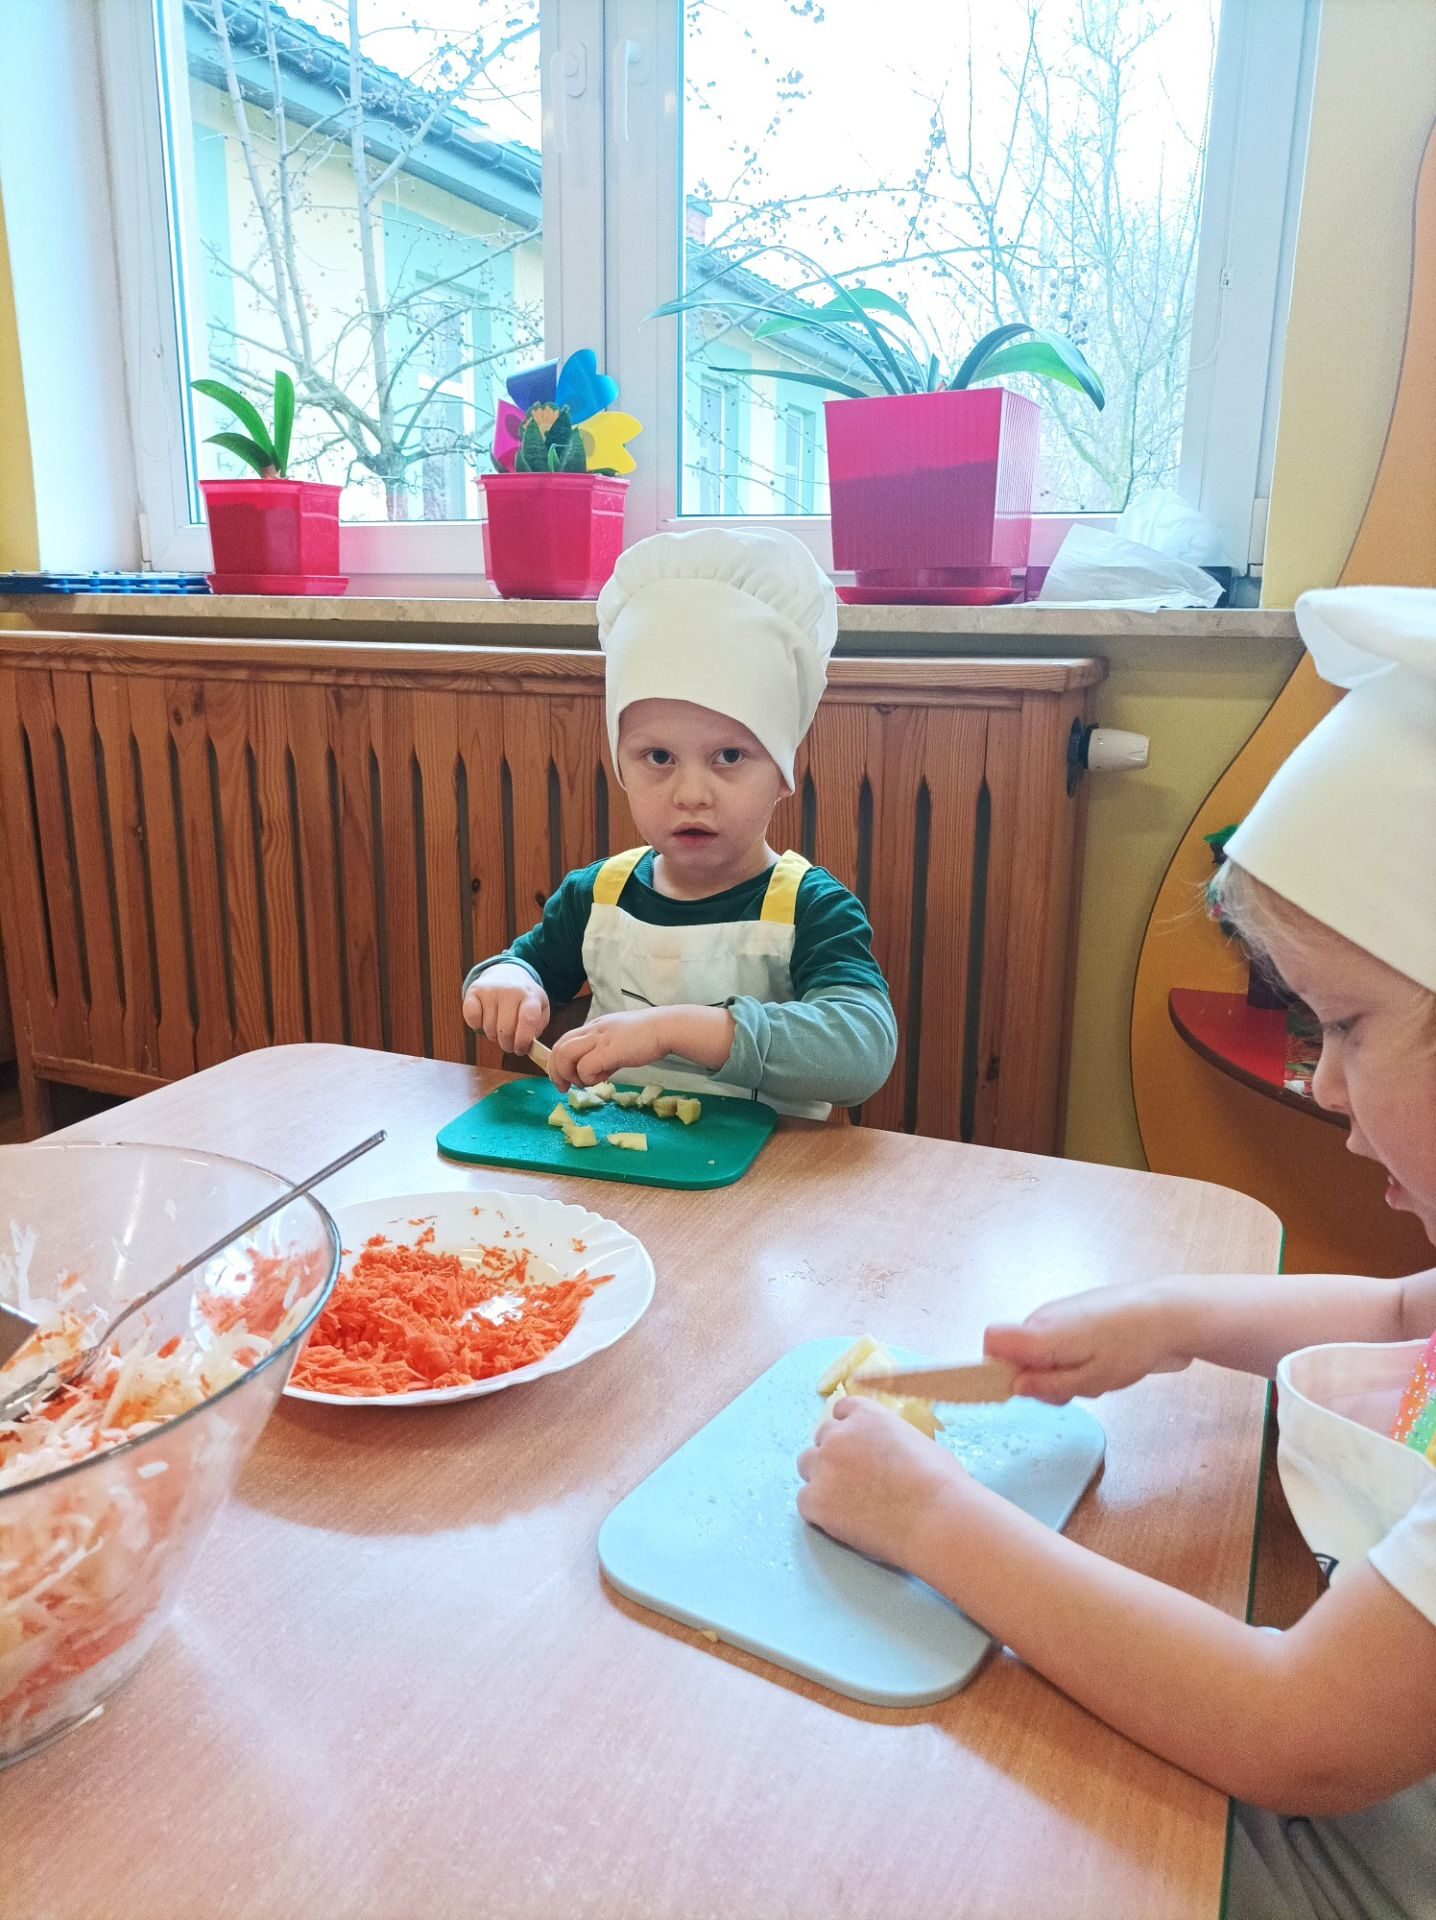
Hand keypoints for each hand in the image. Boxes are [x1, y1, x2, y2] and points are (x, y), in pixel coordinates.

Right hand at [461, 964, 549, 1055]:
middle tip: (510, 1044)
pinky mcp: (474, 991)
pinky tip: (485, 1018)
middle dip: (507, 1044)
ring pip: (489, 1028)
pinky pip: (472, 1019)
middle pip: (506, 1030)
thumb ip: (536, 1029)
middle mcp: (511, 990)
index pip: (528, 1020)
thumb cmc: (524, 999)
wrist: (506, 974)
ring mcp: (491, 989)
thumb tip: (528, 1046)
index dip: (523, 1040)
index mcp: (531, 996)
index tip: (520, 1049)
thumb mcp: (539, 1010)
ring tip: (500, 1026)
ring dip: (494, 1035)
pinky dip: (476, 1025)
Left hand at [547, 1010, 673, 1090]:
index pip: (563, 1041)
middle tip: (563, 1087)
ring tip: (583, 1084)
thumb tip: (595, 1074)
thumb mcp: (618, 1044)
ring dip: (568, 1074)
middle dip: (555, 1071)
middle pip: (558, 1047)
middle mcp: (592, 1030)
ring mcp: (600, 1038)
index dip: (557, 1062)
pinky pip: (585, 1066)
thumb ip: (604, 1057)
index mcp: (593, 1027)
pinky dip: (588, 1077)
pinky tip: (603, 1078)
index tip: (563, 1078)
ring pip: (565, 1054)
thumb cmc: (646, 1036)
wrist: (666, 1028)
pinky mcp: (609, 1050)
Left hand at [796, 1396, 966, 1568]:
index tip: (854, 1446)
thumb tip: (889, 1454)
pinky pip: (805, 1501)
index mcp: (867, 1415)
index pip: (842, 1410)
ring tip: (846, 1501)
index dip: (848, 1429)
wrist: (936, 1517)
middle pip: (822, 1438)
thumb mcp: (918, 1443)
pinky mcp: (815, 1501)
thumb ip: (890, 1441)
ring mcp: (823, 1467)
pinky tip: (841, 1521)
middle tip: (852, 1479)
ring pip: (807, 1466)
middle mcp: (839, 1435)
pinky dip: (818, 1510)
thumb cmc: (940, 1483)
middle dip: (834, 1454)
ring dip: (821, 1479)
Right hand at [983, 1281, 1192, 1403]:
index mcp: (1041, 1333)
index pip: (991, 1340)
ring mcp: (1059, 1312)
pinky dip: (1071, 1356)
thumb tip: (1015, 1387)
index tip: (1024, 1387)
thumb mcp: (1091, 1380)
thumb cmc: (1130, 1347)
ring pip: (1039, 1348)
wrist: (1168, 1311)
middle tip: (1074, 1389)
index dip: (997, 1366)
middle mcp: (1042, 1318)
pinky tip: (1103, 1362)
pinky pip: (1057, 1340)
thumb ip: (1049, 1386)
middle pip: (1016, 1350)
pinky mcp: (1076, 1312)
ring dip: (1058, 1369)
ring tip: (1096, 1374)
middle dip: (1036, 1376)